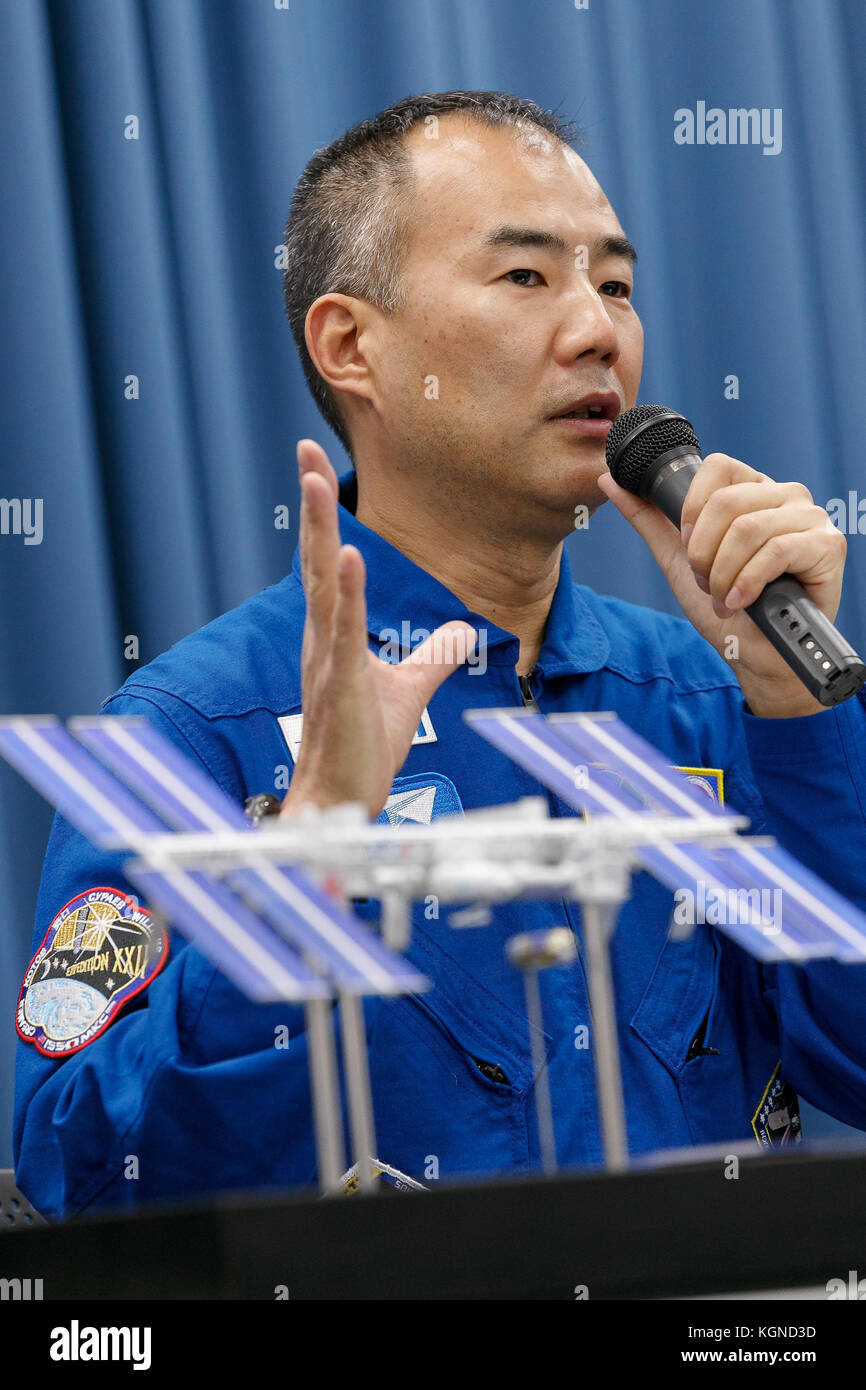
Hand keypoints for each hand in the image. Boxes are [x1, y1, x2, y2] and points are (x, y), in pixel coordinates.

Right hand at [280, 440, 476, 818]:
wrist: (343, 800)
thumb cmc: (365, 746)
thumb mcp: (409, 691)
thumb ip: (434, 656)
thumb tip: (463, 630)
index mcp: (335, 633)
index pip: (329, 562)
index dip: (323, 516)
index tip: (314, 467)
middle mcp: (323, 638)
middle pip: (317, 558)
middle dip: (310, 503)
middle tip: (302, 450)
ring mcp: (328, 659)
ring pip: (323, 585)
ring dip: (319, 532)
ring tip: (315, 483)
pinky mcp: (340, 686)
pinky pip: (342, 632)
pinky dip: (347, 593)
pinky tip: (350, 558)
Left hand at [597, 454, 846, 717]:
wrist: (753, 657)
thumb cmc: (725, 608)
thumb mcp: (678, 559)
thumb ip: (648, 518)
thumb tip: (608, 480)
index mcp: (754, 491)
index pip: (718, 467)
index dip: (692, 508)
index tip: (687, 546)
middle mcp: (786, 496)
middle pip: (728, 500)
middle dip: (704, 552)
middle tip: (706, 583)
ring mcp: (811, 518)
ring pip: (749, 528)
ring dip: (724, 574)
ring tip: (724, 598)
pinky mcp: (828, 546)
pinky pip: (776, 551)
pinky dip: (748, 582)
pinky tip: (740, 602)